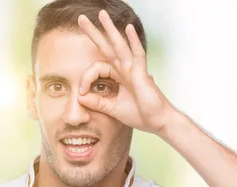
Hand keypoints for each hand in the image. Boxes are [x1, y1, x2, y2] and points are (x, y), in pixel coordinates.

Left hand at [77, 10, 175, 133]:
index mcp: (118, 76)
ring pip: (119, 45)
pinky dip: (133, 41)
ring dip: (110, 29)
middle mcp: (124, 69)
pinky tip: (128, 28)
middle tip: (81, 18)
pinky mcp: (142, 73)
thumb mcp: (111, 109)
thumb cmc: (139, 114)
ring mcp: (133, 69)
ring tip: (101, 14)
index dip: (85, 78)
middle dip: (94, 32)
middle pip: (106, 46)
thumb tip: (79, 96)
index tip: (82, 92)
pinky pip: (137, 54)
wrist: (157, 122)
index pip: (96, 68)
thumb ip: (96, 102)